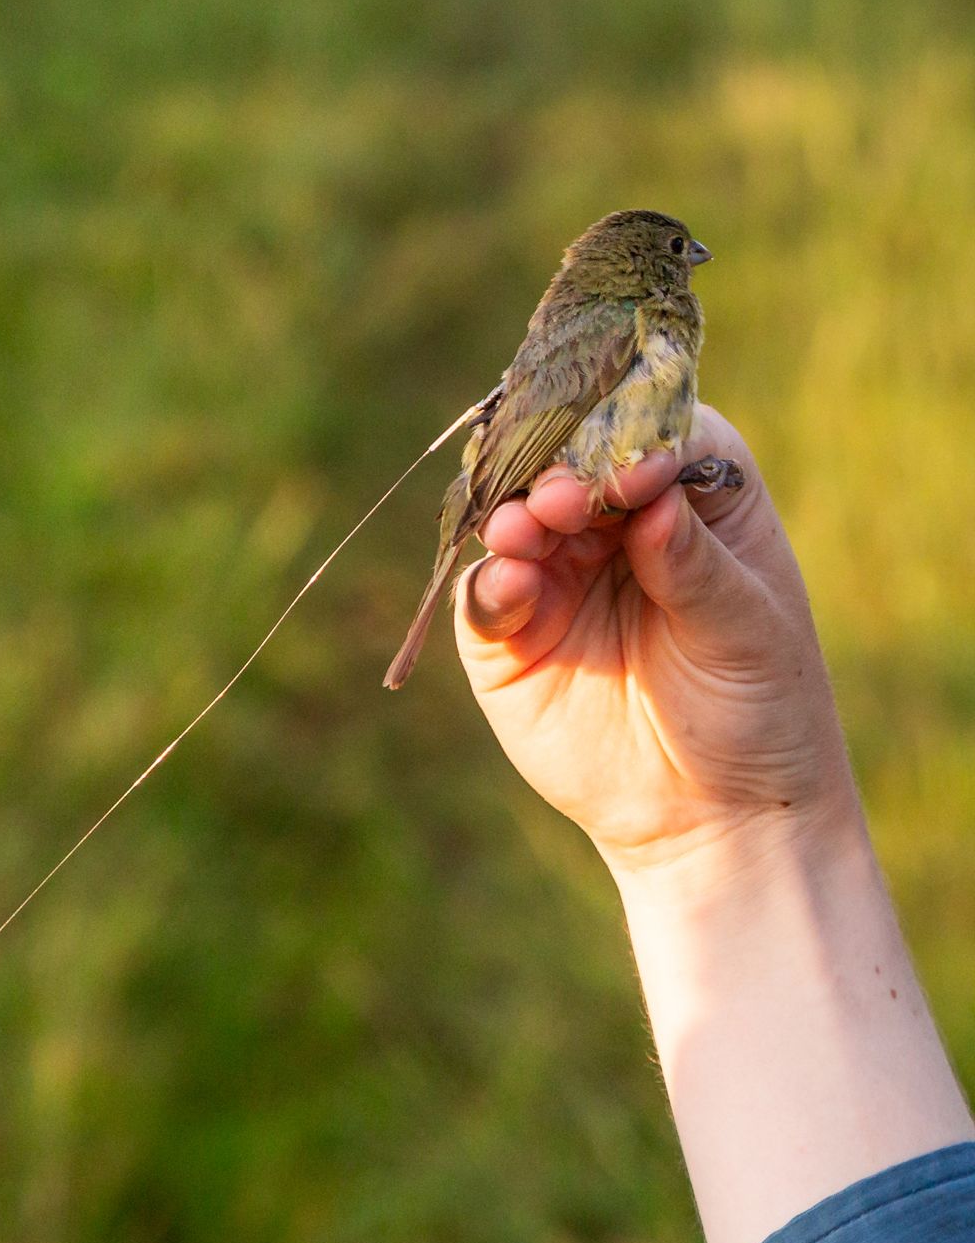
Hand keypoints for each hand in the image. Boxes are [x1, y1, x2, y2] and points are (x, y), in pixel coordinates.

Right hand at [454, 405, 855, 873]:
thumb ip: (696, 562)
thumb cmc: (757, 703)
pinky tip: (514, 588)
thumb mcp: (745, 628)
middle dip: (563, 472)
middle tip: (565, 499)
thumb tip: (652, 494)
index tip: (636, 471)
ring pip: (518, 518)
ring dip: (518, 516)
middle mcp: (614, 519)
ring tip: (527, 530)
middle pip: (570, 463)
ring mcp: (556, 571)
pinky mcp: (508, 632)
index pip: (653, 430)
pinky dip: (493, 584)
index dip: (637, 438)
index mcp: (689, 494)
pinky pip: (486, 593)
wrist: (716, 813)